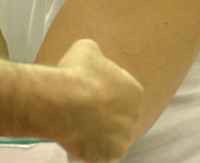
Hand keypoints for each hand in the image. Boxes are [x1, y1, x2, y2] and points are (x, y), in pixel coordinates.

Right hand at [54, 39, 142, 161]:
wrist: (64, 102)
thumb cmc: (77, 73)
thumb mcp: (86, 48)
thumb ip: (95, 55)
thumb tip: (94, 57)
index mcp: (134, 91)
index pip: (122, 92)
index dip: (104, 91)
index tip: (88, 90)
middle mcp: (134, 117)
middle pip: (119, 116)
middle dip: (104, 113)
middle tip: (82, 108)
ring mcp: (122, 139)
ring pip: (111, 136)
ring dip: (98, 132)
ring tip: (76, 124)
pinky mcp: (108, 156)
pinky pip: (100, 153)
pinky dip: (90, 148)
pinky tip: (75, 137)